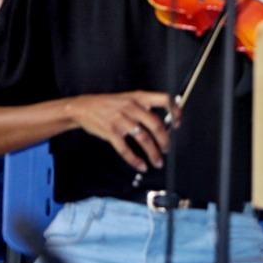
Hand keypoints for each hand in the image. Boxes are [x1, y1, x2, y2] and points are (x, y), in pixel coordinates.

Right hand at [64, 91, 179, 172]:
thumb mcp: (129, 98)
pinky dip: (134, 160)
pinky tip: (140, 166)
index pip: (164, 99)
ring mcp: (121, 120)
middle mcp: (132, 107)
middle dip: (165, 140)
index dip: (175, 111)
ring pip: (143, 139)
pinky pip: (125, 149)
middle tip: (167, 149)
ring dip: (153, 153)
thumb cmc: (110, 104)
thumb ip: (145, 106)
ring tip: (158, 161)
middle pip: (156, 124)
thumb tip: (166, 118)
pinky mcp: (111, 132)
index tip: (178, 124)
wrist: (83, 107)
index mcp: (139, 97)